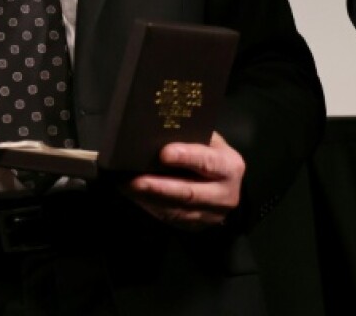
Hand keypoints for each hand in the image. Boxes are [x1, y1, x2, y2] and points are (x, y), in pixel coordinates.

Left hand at [122, 131, 244, 229]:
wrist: (224, 184)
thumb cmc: (209, 153)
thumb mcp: (208, 140)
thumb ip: (190, 137)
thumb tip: (156, 130)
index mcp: (229, 166)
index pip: (208, 162)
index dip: (186, 157)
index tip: (164, 154)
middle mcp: (225, 194)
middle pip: (189, 193)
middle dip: (160, 187)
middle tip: (135, 180)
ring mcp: (212, 214)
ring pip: (176, 209)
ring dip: (148, 199)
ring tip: (126, 187)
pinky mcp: (197, 225)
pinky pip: (169, 218)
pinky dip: (148, 206)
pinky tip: (132, 196)